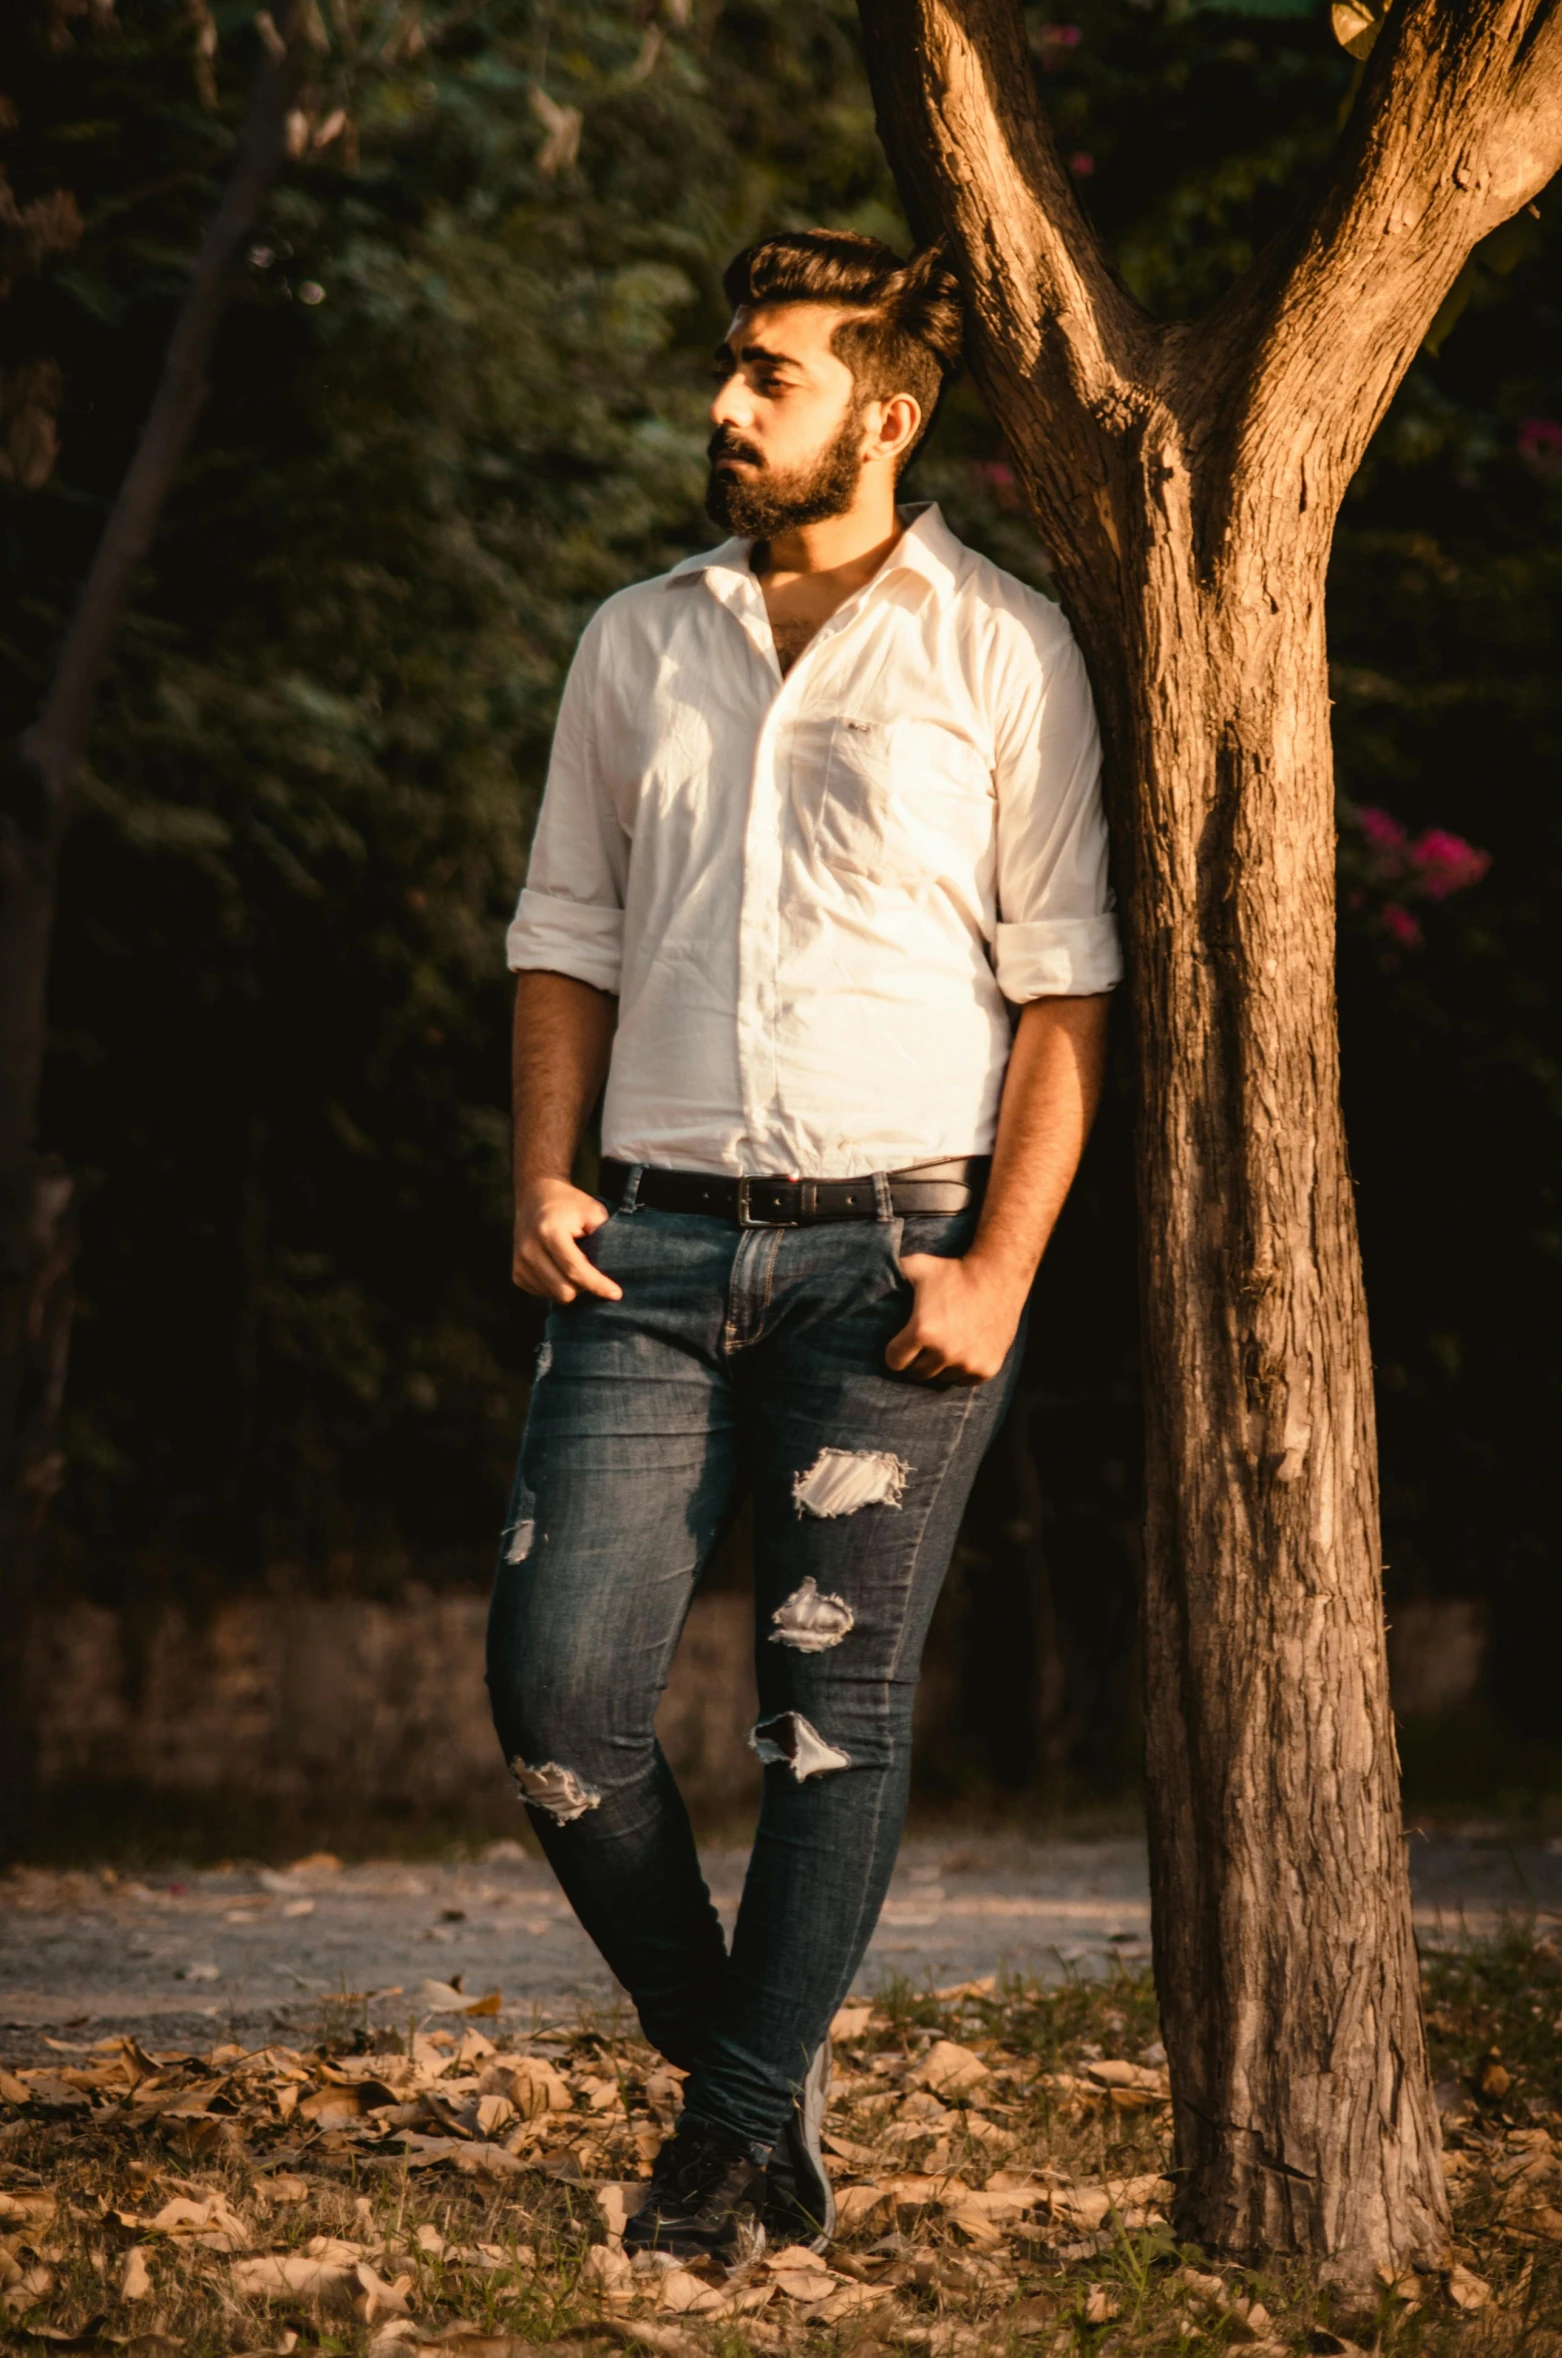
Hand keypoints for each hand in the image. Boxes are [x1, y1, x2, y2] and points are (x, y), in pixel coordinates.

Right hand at [513, 1177, 622, 1303]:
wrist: (536, 1195)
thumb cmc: (570, 1204)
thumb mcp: (593, 1211)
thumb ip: (604, 1238)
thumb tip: (613, 1269)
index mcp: (549, 1232)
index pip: (575, 1269)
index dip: (597, 1285)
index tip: (616, 1294)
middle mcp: (530, 1250)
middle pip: (565, 1290)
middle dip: (584, 1288)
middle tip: (592, 1271)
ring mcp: (520, 1263)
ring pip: (555, 1296)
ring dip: (571, 1288)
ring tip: (575, 1266)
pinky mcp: (516, 1273)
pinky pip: (544, 1294)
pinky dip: (557, 1287)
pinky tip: (560, 1269)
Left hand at [885, 1251, 1026, 1383]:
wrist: (999, 1274)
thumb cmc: (953, 1269)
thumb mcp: (916, 1266)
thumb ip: (889, 1272)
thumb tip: (861, 1272)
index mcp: (923, 1331)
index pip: (894, 1362)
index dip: (895, 1352)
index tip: (901, 1342)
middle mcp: (945, 1352)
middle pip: (916, 1374)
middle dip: (916, 1360)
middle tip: (923, 1343)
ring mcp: (967, 1363)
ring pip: (941, 1378)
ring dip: (939, 1366)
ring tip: (944, 1343)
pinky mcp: (986, 1369)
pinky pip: (963, 1380)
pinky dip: (960, 1369)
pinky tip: (962, 1348)